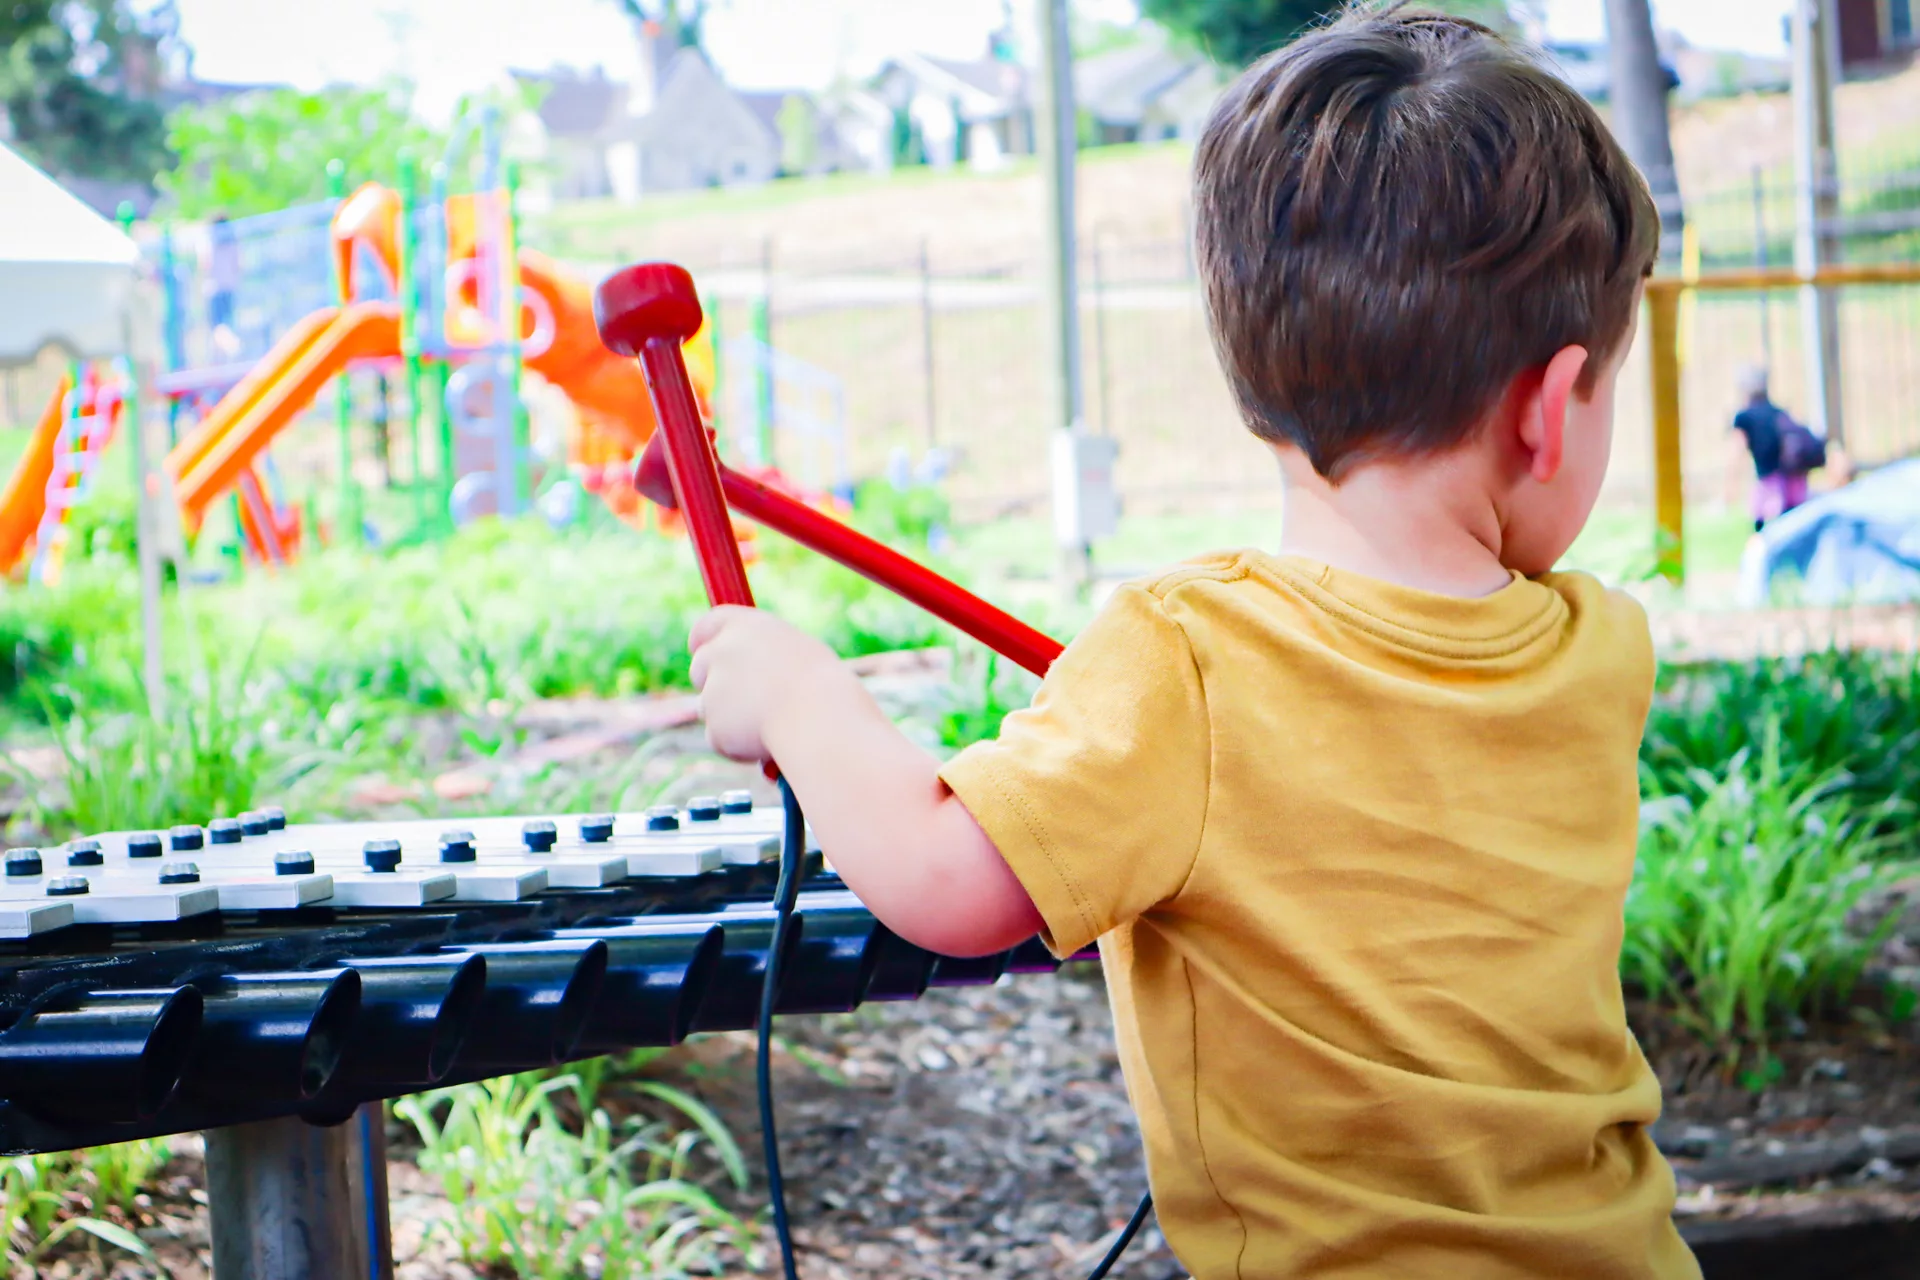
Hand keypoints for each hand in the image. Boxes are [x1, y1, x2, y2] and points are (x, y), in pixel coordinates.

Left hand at [688, 607, 848, 761]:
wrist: (821, 718)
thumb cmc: (823, 687)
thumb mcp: (798, 654)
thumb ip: (765, 656)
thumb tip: (757, 672)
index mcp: (746, 626)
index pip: (708, 625)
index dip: (704, 640)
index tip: (702, 650)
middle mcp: (723, 652)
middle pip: (700, 667)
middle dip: (715, 684)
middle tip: (744, 700)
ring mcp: (713, 689)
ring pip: (712, 708)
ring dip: (733, 719)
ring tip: (775, 723)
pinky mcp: (715, 725)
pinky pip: (721, 739)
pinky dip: (740, 747)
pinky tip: (769, 742)